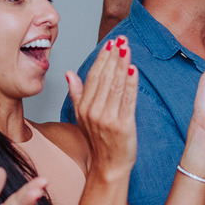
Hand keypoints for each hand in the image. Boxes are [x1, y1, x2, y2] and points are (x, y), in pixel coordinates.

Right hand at [65, 36, 137, 179]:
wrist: (108, 166)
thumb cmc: (98, 140)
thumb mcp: (82, 116)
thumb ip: (77, 93)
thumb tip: (69, 73)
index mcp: (83, 107)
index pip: (93, 76)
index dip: (102, 58)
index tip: (110, 43)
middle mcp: (93, 111)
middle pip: (105, 78)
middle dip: (114, 56)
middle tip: (122, 39)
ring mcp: (107, 119)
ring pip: (116, 86)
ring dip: (123, 65)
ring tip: (128, 48)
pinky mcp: (123, 126)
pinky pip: (128, 100)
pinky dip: (131, 84)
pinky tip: (134, 70)